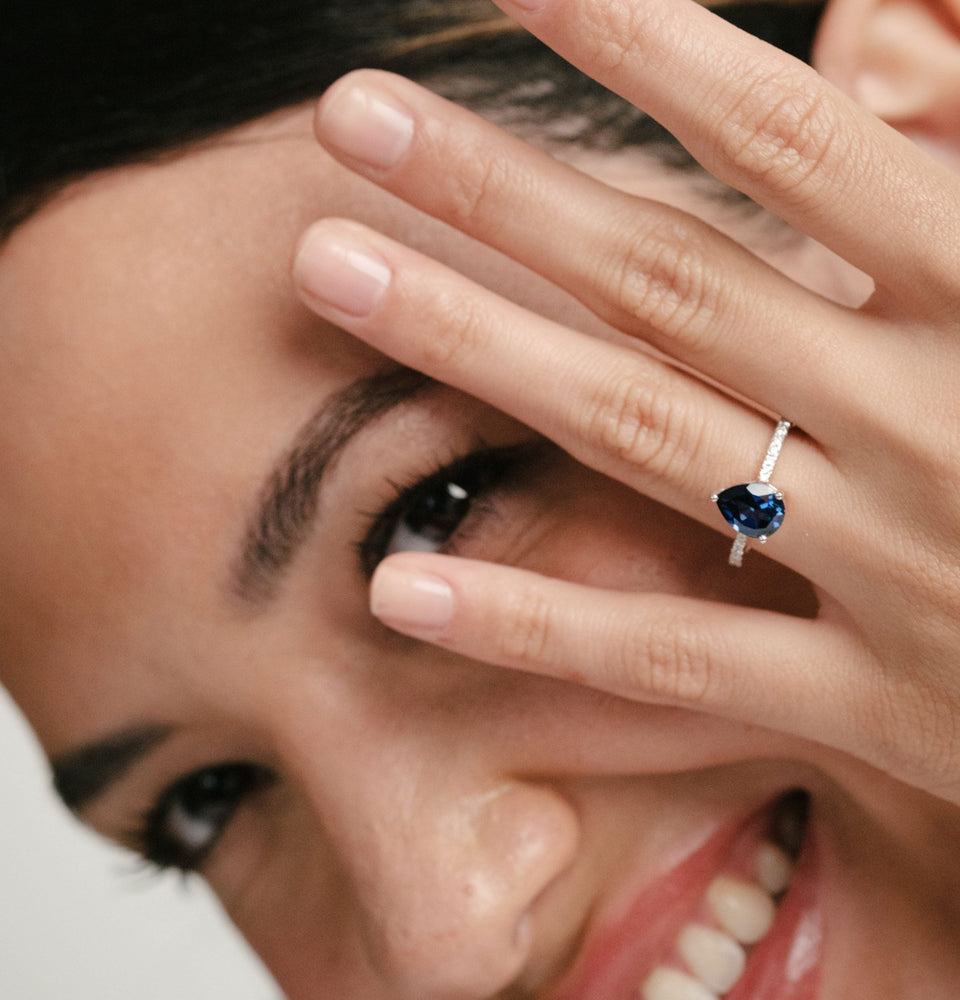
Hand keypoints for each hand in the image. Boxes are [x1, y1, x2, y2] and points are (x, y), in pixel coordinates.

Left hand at [292, 0, 959, 802]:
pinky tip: (401, 589)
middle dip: (501, 193)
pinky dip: (536, 626)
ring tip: (330, 273)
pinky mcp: (866, 701)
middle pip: (670, 283)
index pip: (786, 143)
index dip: (645, 49)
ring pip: (644, 444)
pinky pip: (675, 662)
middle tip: (350, 121)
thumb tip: (880, 26)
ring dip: (477, 352)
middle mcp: (926, 419)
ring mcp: (892, 571)